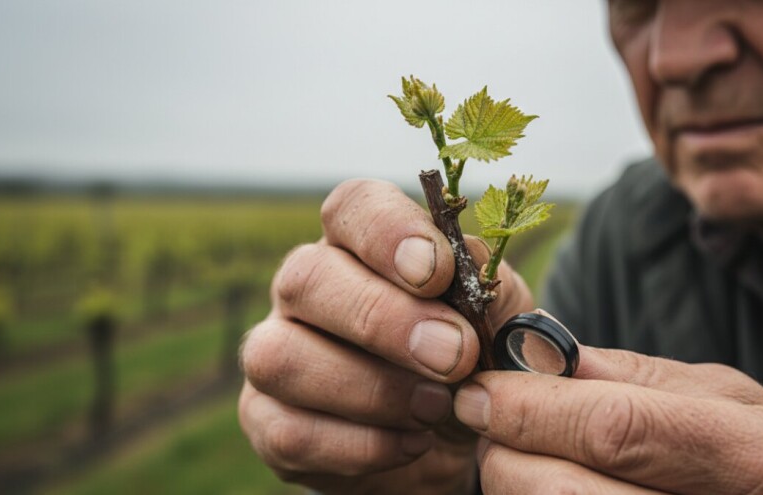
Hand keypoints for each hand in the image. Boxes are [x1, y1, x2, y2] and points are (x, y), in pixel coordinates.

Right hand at [238, 179, 533, 494]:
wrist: (454, 436)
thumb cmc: (471, 357)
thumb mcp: (496, 317)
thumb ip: (486, 288)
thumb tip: (470, 266)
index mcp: (360, 243)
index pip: (352, 206)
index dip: (389, 232)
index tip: (438, 271)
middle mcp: (305, 288)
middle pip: (307, 277)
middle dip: (384, 320)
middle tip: (454, 355)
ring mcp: (275, 351)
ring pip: (281, 357)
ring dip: (370, 389)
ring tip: (436, 407)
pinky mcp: (266, 420)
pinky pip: (288, 433)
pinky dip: (360, 446)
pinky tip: (412, 444)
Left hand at [455, 343, 762, 493]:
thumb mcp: (730, 404)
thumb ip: (634, 379)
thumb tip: (537, 353)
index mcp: (757, 454)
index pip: (611, 428)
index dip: (529, 409)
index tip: (479, 392)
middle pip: (562, 490)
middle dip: (505, 452)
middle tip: (491, 427)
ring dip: (516, 483)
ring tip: (527, 456)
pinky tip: (551, 482)